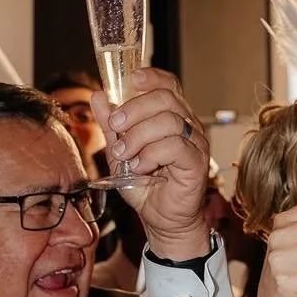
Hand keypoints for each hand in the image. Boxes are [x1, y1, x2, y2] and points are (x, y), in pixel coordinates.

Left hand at [92, 67, 210, 259]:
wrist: (160, 220)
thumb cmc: (145, 185)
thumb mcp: (120, 151)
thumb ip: (111, 125)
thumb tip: (99, 96)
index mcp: (172, 117)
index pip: (168, 84)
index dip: (152, 76)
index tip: (131, 79)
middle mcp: (188, 126)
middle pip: (165, 98)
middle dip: (134, 108)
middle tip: (115, 126)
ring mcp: (196, 144)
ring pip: (168, 120)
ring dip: (138, 136)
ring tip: (125, 154)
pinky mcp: (197, 163)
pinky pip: (174, 146)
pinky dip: (150, 154)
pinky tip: (140, 167)